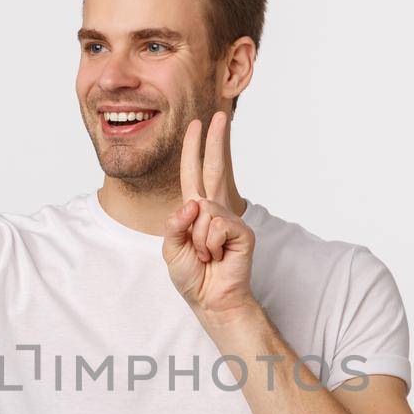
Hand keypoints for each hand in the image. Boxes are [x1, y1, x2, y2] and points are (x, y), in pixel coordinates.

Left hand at [162, 111, 256, 320]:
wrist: (211, 300)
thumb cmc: (192, 276)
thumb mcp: (171, 248)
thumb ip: (176, 223)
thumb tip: (195, 202)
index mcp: (196, 211)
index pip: (194, 174)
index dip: (194, 149)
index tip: (197, 125)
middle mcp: (214, 210)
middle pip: (216, 168)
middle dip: (215, 141)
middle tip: (218, 114)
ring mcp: (230, 219)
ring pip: (203, 211)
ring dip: (198, 240)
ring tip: (207, 256)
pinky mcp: (242, 230)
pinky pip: (216, 225)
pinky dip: (210, 244)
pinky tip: (219, 257)